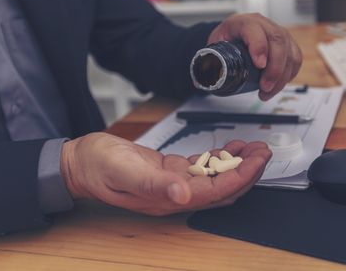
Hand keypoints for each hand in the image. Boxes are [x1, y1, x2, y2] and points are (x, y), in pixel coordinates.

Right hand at [60, 132, 271, 214]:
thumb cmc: (98, 166)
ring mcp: (175, 184)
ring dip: (238, 165)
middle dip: (248, 171)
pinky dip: (220, 158)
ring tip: (254, 147)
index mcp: (168, 198)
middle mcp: (176, 195)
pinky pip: (203, 168)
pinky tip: (230, 148)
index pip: (216, 192)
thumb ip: (154, 185)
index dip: (242, 177)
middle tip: (264, 151)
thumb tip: (184, 196)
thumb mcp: (124, 171)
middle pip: (223, 188)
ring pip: (217, 178)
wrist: (82, 162)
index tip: (259, 160)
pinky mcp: (171, 172)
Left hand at [207, 13, 302, 100]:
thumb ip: (209, 61)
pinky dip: (289, 75)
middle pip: (278, 41)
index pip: (254, 30)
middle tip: (264, 87)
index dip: (259, 47)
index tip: (259, 65)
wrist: (235, 34)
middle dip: (274, 68)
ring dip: (282, 77)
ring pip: (289, 52)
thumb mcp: (214, 47)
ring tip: (267, 92)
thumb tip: (203, 79)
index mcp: (243, 22)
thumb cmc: (226, 39)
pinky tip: (278, 85)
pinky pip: (295, 59)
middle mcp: (264, 25)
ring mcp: (279, 33)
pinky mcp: (288, 44)